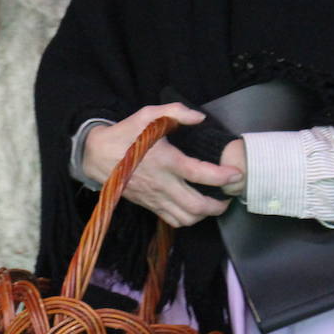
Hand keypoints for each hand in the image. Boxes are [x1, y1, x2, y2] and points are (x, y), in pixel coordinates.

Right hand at [82, 103, 240, 227]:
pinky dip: (188, 219)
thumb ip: (176, 112)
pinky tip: (194, 209)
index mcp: (166, 160)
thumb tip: (200, 118)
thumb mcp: (148, 114)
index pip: (200, 173)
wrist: (97, 155)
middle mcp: (163, 183)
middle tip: (228, 197)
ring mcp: (155, 198)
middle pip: (196, 206)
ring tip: (213, 205)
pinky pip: (172, 220)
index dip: (222, 176)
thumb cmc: (126, 134)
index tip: (235, 174)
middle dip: (218, 206)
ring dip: (204, 215)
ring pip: (186, 218)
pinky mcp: (148, 205)